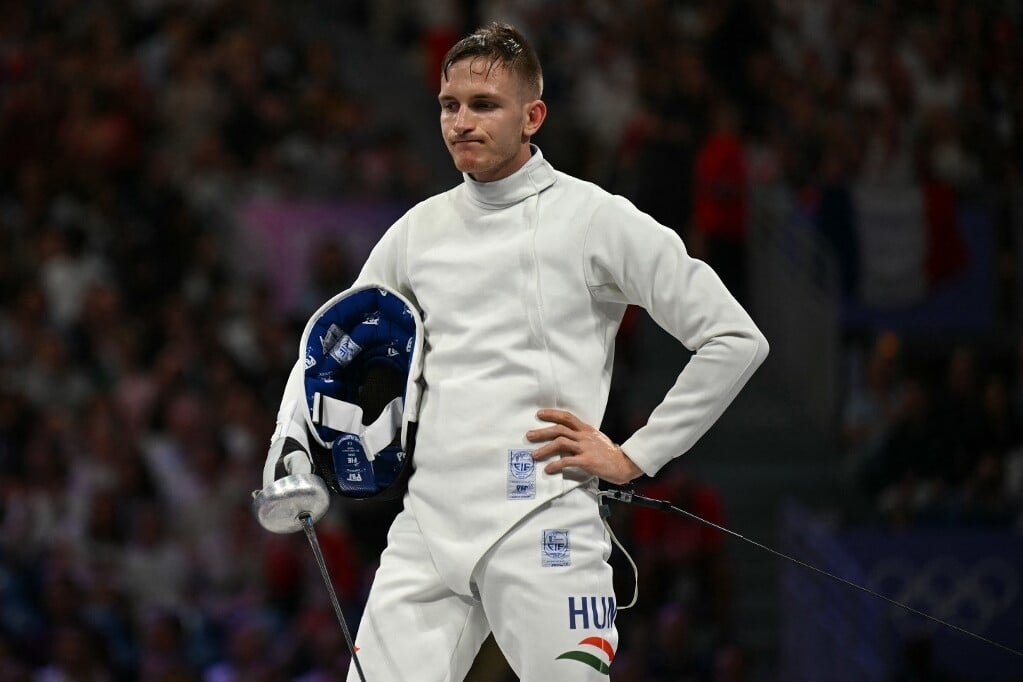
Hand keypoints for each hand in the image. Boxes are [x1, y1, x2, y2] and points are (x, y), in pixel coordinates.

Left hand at [526, 409, 642, 484]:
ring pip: (561, 443)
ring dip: (545, 449)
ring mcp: (586, 448)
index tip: (540, 414)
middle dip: (542, 432)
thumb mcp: (596, 439)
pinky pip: (567, 461)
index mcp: (587, 430)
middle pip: (560, 429)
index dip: (552, 414)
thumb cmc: (610, 453)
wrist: (624, 464)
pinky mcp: (587, 460)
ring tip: (535, 455)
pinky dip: (555, 465)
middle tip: (529, 435)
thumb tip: (565, 439)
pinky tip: (549, 469)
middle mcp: (585, 436)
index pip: (567, 417)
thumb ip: (582, 437)